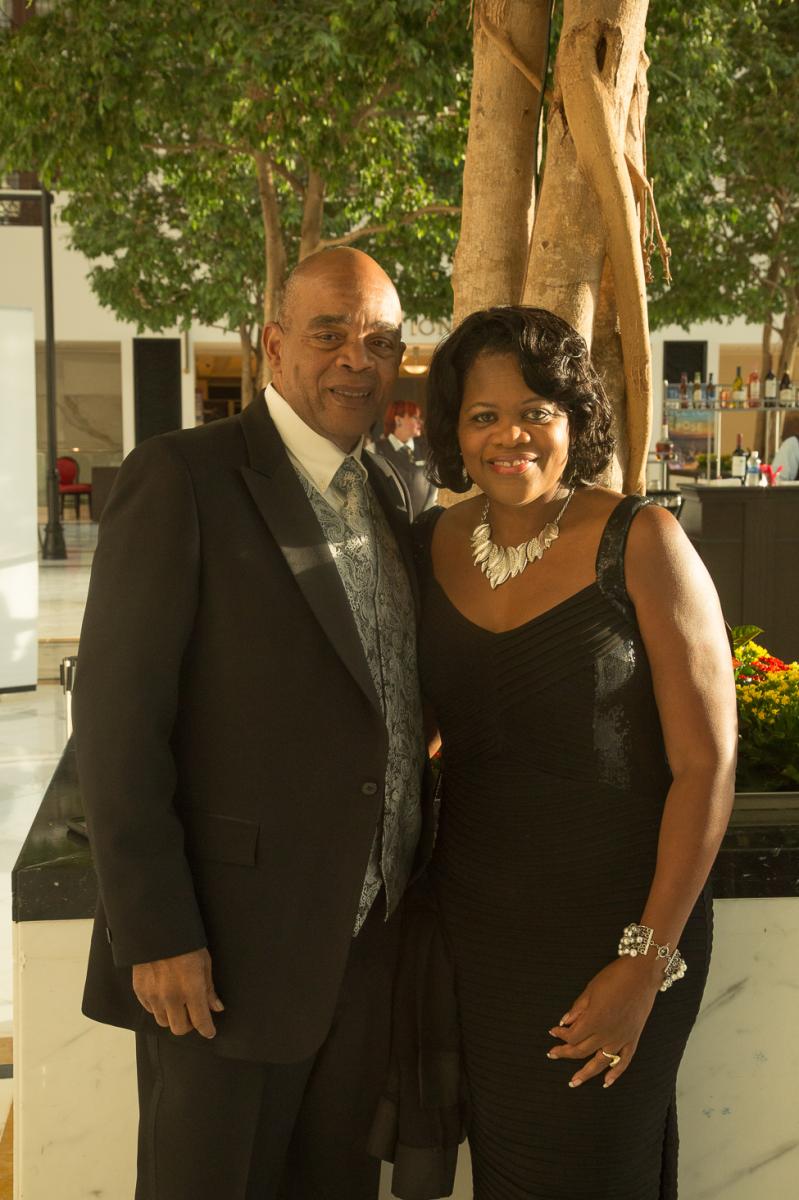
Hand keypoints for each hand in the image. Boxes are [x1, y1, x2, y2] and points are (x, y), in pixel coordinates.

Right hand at [132, 948, 223, 1037]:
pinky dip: (158, 1008)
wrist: (157, 929)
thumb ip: (209, 989)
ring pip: (163, 1022)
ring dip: (172, 1017)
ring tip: (177, 1004)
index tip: (210, 1032)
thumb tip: (217, 1008)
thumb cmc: (186, 943)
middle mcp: (171, 997)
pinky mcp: (140, 991)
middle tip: (193, 1015)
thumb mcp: (204, 962)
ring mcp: (154, 995)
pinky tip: (163, 996)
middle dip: (189, 1025)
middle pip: (179, 1029)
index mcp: (191, 989)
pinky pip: (150, 1010)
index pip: (200, 1021)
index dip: (207, 1030)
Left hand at [546, 957, 661, 1087]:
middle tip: (553, 1055)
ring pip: (600, 1062)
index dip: (560, 1035)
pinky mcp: (633, 1039)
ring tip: (574, 1082)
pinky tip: (606, 1082)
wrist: (642, 974)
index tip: (553, 1031)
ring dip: (585, 1073)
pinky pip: (623, 1062)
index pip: (572, 1036)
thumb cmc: (614, 977)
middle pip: (581, 1051)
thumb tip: (564, 1022)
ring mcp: (621, 1039)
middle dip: (565, 1053)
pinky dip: (615, 1073)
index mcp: (594, 1020)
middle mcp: (606, 1034)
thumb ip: (577, 1009)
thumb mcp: (590, 989)